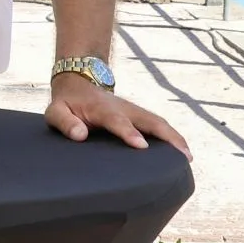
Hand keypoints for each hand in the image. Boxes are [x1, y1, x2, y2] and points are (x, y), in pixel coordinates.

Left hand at [46, 73, 190, 158]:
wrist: (78, 84)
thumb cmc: (67, 104)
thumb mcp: (56, 111)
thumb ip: (64, 122)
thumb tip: (80, 135)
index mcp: (102, 109)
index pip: (118, 121)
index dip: (129, 133)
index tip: (141, 145)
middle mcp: (124, 108)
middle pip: (149, 120)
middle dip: (167, 136)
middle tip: (181, 155)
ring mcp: (134, 111)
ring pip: (159, 122)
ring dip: (175, 138)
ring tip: (188, 158)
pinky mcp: (140, 116)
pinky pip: (159, 125)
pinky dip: (173, 137)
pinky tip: (183, 152)